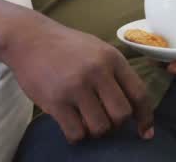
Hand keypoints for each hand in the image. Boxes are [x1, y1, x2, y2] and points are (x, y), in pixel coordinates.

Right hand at [2, 14, 153, 143]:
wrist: (30, 39)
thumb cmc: (68, 47)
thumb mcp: (100, 50)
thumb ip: (117, 73)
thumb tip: (134, 104)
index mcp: (113, 59)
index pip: (139, 93)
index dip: (145, 116)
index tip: (146, 132)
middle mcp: (97, 72)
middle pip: (122, 114)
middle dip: (117, 124)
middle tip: (106, 120)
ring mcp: (75, 87)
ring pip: (100, 127)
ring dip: (96, 131)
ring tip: (88, 122)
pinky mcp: (55, 101)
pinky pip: (75, 132)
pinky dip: (77, 136)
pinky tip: (73, 127)